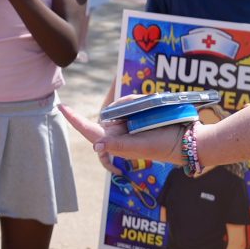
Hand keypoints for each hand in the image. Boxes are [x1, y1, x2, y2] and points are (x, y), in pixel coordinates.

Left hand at [59, 103, 193, 171]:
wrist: (188, 140)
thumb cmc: (164, 146)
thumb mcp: (140, 147)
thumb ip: (118, 146)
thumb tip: (95, 146)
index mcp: (115, 143)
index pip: (89, 130)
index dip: (75, 119)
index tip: (62, 106)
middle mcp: (119, 134)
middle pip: (109, 111)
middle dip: (122, 104)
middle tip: (141, 105)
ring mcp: (130, 125)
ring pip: (122, 105)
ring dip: (134, 102)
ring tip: (151, 108)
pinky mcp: (140, 118)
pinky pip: (134, 104)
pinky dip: (140, 101)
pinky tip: (152, 103)